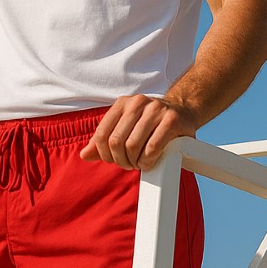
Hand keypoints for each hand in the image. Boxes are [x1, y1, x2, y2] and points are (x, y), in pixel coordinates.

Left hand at [80, 95, 196, 170]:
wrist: (183, 111)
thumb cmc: (150, 124)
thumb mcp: (125, 128)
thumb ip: (104, 141)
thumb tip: (84, 155)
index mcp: (123, 104)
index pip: (102, 134)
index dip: (104, 154)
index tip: (113, 160)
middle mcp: (138, 103)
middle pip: (116, 141)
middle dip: (120, 160)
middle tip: (128, 164)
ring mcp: (156, 110)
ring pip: (133, 145)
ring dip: (134, 162)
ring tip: (139, 163)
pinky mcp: (172, 120)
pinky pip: (152, 147)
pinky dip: (147, 161)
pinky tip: (149, 162)